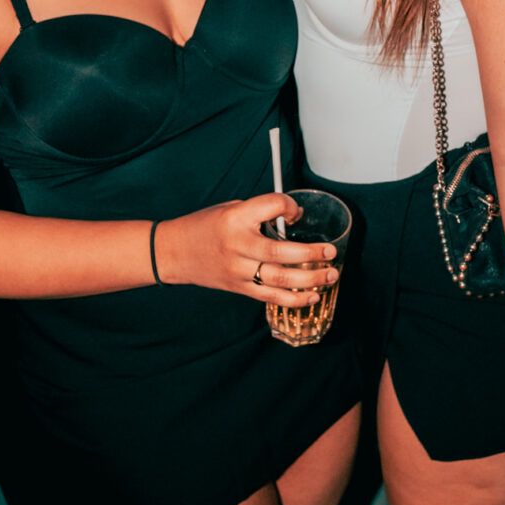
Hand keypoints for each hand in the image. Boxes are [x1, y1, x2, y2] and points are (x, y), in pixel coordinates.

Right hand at [155, 192, 338, 304]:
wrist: (174, 252)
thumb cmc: (204, 226)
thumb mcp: (229, 209)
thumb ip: (259, 214)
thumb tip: (292, 218)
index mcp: (236, 218)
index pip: (272, 206)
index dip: (290, 207)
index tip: (296, 212)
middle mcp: (238, 245)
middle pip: (281, 252)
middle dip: (311, 253)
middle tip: (331, 252)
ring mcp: (238, 270)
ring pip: (280, 279)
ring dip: (310, 279)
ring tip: (330, 275)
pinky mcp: (239, 288)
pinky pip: (271, 296)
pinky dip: (294, 298)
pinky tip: (312, 296)